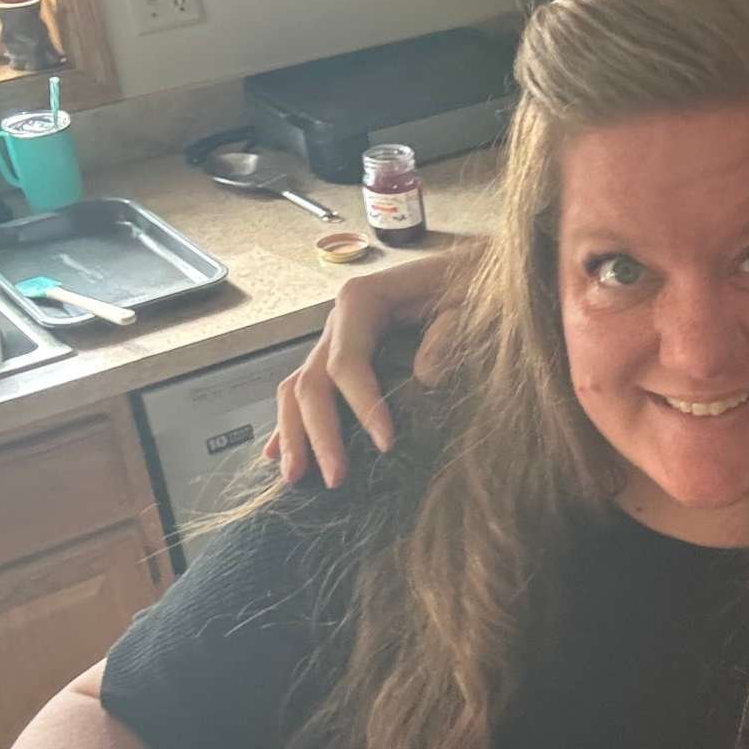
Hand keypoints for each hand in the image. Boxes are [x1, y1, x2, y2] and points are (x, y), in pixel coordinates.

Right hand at [267, 247, 466, 486]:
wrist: (471, 269)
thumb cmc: (470, 282)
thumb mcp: (470, 299)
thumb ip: (448, 332)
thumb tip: (425, 376)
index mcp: (362, 300)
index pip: (346, 362)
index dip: (361, 405)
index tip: (386, 443)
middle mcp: (339, 321)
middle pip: (312, 382)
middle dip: (318, 434)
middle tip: (335, 478)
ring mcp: (337, 339)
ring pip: (298, 389)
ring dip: (294, 435)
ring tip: (295, 477)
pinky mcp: (343, 355)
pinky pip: (308, 390)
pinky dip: (292, 422)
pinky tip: (278, 453)